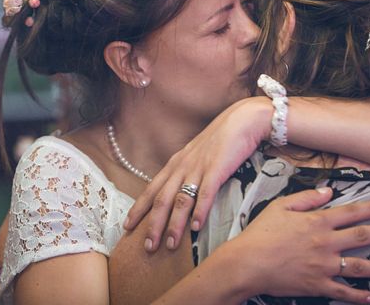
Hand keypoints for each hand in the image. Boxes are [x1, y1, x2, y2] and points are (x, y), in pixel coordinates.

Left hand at [124, 97, 271, 251]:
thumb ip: (187, 171)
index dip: (139, 209)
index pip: (151, 189)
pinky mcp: (217, 170)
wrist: (242, 120)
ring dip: (174, 225)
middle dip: (152, 225)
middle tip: (147, 248)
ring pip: (181, 200)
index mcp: (176, 163)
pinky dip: (199, 212)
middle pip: (162, 199)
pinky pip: (205, 194)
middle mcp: (182, 167)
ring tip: (170, 245)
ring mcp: (199, 168)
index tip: (127, 227)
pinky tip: (196, 228)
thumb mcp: (197, 154)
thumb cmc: (221, 139)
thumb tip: (181, 191)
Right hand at [215, 188, 369, 303]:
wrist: (248, 263)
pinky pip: (343, 291)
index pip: (350, 213)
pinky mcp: (318, 285)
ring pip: (359, 266)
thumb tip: (329, 191)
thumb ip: (307, 198)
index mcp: (317, 222)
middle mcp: (326, 243)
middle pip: (361, 237)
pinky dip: (359, 296)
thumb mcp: (281, 206)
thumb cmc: (261, 233)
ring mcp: (324, 266)